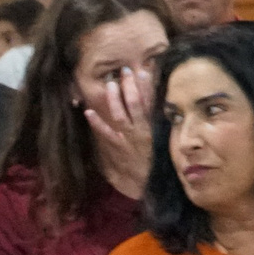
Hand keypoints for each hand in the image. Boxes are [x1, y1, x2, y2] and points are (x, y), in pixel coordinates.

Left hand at [84, 67, 156, 192]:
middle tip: (124, 71)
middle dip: (128, 86)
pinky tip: (88, 111)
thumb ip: (163, 121)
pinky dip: (97, 123)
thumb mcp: (165, 139)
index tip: (143, 71)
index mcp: (154, 127)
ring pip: (120, 115)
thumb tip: (161, 102)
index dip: (146, 86)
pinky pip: (107, 134)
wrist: (153, 183)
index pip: (150, 102)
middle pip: (134, 104)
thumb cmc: (161, 160)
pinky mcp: (118, 148)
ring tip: (110, 84)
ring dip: (114, 99)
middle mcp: (141, 131)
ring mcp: (128, 139)